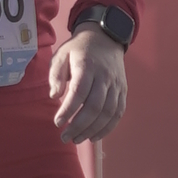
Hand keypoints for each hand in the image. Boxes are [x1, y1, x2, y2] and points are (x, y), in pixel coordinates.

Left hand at [50, 25, 127, 142]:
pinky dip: (107, 128)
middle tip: (65, 137)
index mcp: (87, 65)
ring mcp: (116, 85)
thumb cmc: (78, 49)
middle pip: (95, 106)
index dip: (68, 110)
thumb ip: (56, 75)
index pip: (79, 91)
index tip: (57, 123)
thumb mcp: (61, 55)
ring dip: (92, 130)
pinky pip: (118, 113)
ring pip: (108, 112)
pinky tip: (94, 136)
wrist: (105, 38)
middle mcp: (104, 76)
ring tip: (77, 139)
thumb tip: (54, 96)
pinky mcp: (123, 91)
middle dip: (79, 125)